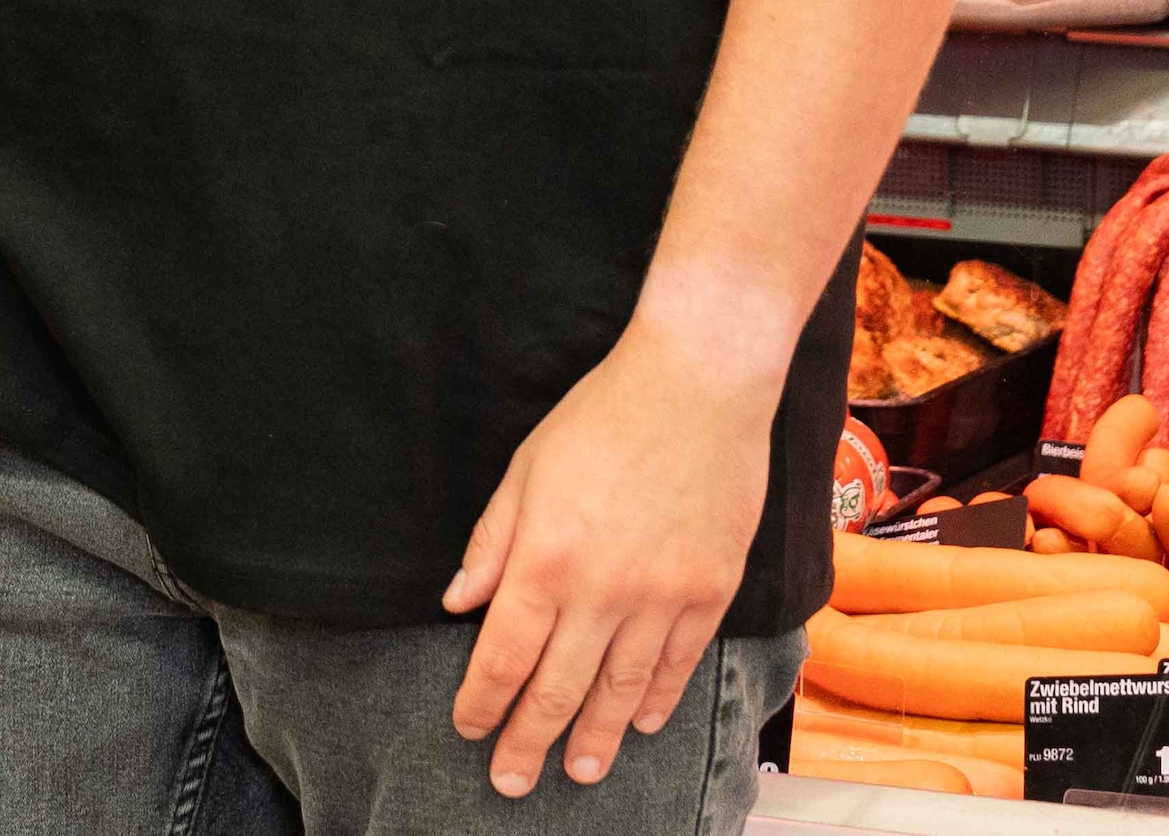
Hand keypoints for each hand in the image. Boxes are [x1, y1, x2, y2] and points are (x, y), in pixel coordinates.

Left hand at [443, 323, 773, 798]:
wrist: (697, 386)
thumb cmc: (600, 418)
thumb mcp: (524, 470)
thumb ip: (491, 544)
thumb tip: (459, 604)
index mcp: (543, 560)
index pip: (503, 656)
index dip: (483, 702)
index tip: (469, 729)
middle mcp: (600, 591)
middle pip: (557, 688)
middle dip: (530, 741)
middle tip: (510, 782)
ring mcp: (661, 596)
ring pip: (621, 689)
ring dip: (596, 737)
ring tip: (579, 772)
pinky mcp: (709, 589)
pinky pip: (678, 661)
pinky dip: (657, 699)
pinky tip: (639, 723)